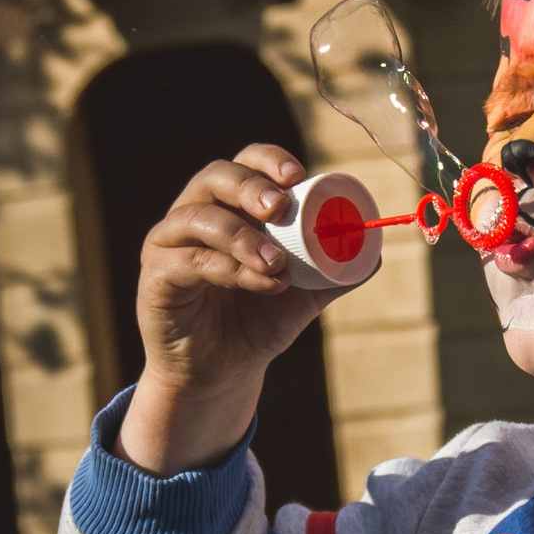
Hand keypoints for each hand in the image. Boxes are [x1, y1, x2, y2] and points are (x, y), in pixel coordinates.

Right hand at [118, 144, 336, 474]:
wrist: (222, 373)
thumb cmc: (256, 322)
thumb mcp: (303, 294)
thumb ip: (335, 272)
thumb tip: (377, 253)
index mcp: (230, 206)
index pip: (244, 163)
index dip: (268, 161)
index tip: (298, 175)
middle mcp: (194, 214)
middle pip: (215, 178)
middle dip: (250, 187)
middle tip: (280, 208)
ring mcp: (169, 243)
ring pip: (198, 218)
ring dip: (241, 236)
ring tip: (277, 264)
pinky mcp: (156, 276)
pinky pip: (188, 261)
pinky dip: (228, 269)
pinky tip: (263, 284)